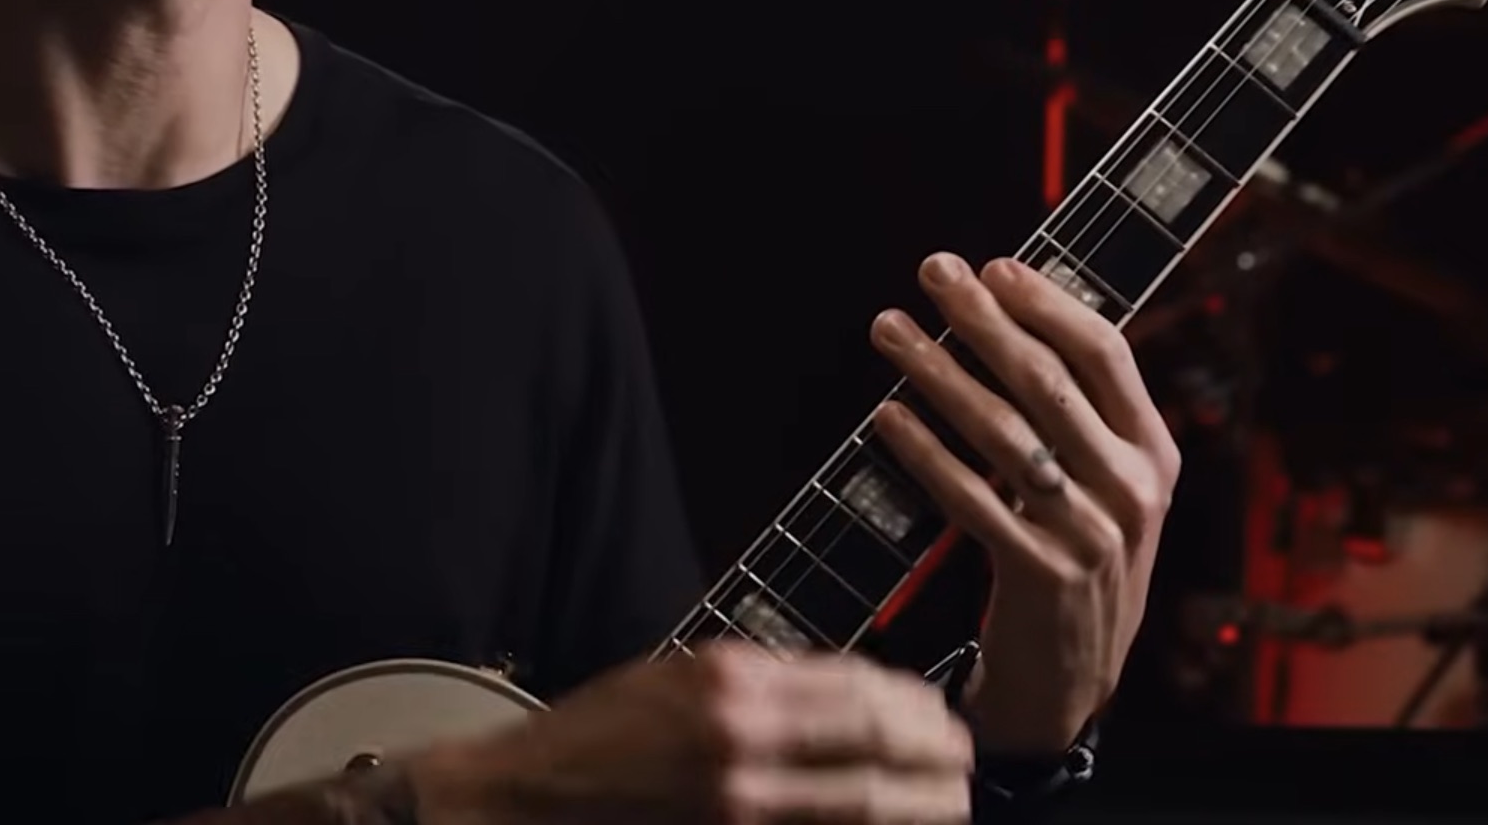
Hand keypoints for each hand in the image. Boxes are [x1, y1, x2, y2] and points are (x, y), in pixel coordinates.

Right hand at [407, 642, 973, 823]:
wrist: (523, 801)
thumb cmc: (596, 738)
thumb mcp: (679, 676)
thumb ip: (766, 684)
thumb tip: (855, 696)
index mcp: (733, 683)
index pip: (861, 691)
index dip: (918, 708)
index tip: (941, 716)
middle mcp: (743, 742)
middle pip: (880, 755)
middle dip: (939, 763)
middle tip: (964, 767)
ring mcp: (739, 806)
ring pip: (865, 813)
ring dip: (922, 810)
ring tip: (948, 806)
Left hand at [867, 254, 1181, 755]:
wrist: (1071, 678)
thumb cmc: (1075, 560)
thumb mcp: (1106, 488)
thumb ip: (1080, 418)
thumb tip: (1013, 319)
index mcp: (1154, 453)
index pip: (1106, 353)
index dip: (1047, 303)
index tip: (993, 267)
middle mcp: (1131, 489)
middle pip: (1047, 380)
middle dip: (982, 318)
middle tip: (931, 272)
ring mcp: (1089, 534)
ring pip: (1001, 430)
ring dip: (936, 370)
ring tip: (890, 332)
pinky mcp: (1039, 574)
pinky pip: (968, 496)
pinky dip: (922, 450)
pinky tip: (885, 416)